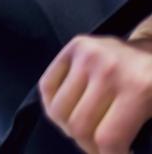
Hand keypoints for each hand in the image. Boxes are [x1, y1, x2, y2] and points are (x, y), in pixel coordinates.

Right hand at [39, 35, 151, 153]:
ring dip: (69, 128)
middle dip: (88, 146)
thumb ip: (142, 134)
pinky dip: (54, 107)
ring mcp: (87, 55)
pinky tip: (71, 112)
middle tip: (100, 148)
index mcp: (140, 89)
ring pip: (58, 110)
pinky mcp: (74, 47)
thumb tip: (109, 149)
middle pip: (79, 126)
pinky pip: (48, 87)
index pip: (108, 138)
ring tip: (86, 130)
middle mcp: (109, 70)